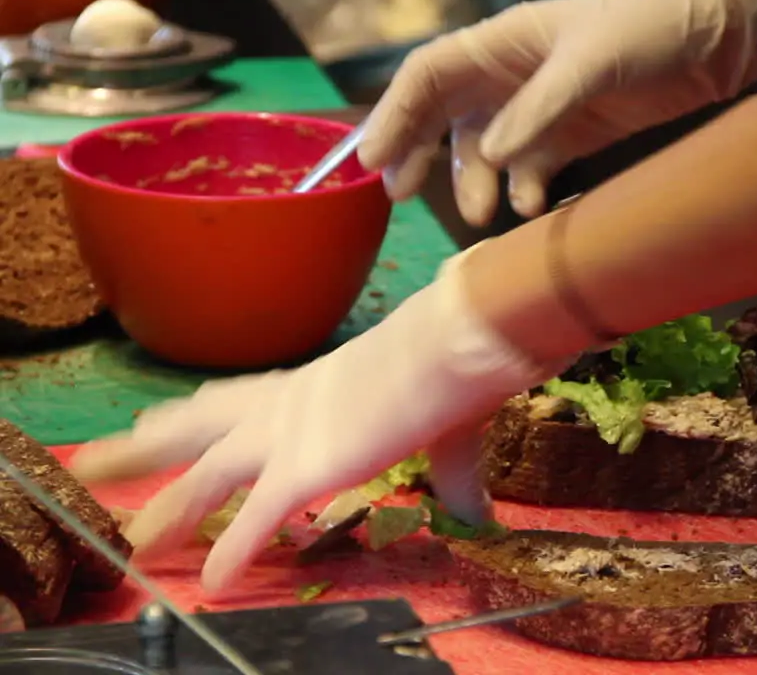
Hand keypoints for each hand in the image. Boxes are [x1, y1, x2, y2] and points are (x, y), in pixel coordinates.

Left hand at [69, 247, 564, 594]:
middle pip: (196, 427)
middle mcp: (283, 407)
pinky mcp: (302, 469)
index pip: (236, 400)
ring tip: (133, 545)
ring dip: (167, 512)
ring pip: (205, 477)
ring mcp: (285, 437)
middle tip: (100, 460)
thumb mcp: (441, 425)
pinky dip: (234, 555)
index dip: (196, 413)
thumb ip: (451, 474)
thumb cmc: (445, 368)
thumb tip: (477, 510)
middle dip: (146, 448)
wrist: (448, 349)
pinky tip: (214, 585)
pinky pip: (255, 521)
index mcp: (310, 386)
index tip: (158, 419)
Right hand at [357, 0, 756, 226]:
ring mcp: (541, 109)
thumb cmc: (650, 31)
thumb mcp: (592, 61)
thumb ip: (540, 109)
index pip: (430, 75)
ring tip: (481, 214)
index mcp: (504, 42)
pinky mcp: (574, 136)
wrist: (718, 42)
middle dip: (418, 152)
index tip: (373, 160)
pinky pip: (531, 169)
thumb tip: (491, 159)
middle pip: (444, 114)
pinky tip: (532, 207)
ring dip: (476, 183)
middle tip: (397, 194)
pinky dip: (524, 191)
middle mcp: (512, 75)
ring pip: (485, 151)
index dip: (396, 114)